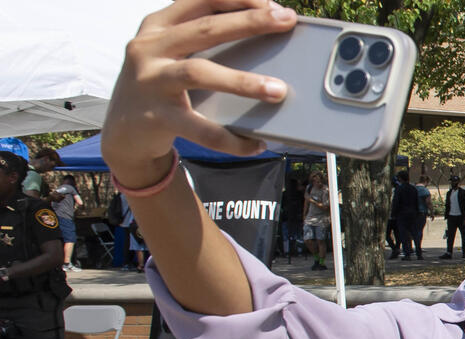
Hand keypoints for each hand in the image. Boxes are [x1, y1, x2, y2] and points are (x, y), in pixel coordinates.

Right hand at [101, 0, 296, 183]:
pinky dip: (231, 138)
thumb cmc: (161, 83)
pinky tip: (255, 143)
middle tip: (286, 20)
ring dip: (242, 81)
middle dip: (249, 22)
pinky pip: (199, 128)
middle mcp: (149, 48)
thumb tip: (264, 32)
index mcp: (157, 26)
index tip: (273, 5)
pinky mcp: (155, 117)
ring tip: (278, 90)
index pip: (200, 0)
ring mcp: (150, 81)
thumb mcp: (170, 52)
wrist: (123, 132)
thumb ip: (202, 39)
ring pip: (199, 73)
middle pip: (205, 29)